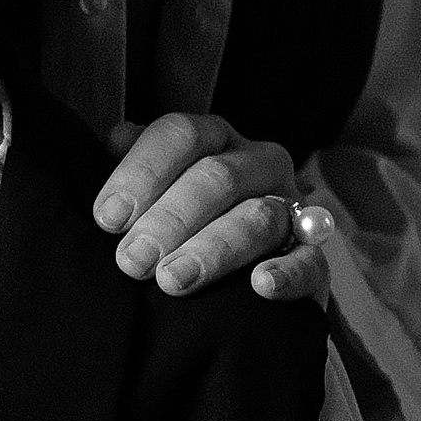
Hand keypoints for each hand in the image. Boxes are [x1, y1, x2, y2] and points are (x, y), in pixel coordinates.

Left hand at [93, 111, 334, 300]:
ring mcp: (290, 209)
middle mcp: (257, 164)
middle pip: (218, 177)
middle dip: (169, 219)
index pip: (181, 134)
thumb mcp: (152, 190)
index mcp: (214, 138)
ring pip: (258, 218)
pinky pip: (310, 262)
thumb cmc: (178, 226)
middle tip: (132, 261)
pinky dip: (286, 273)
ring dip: (213, 249)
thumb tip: (115, 140)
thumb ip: (134, 165)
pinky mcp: (313, 259)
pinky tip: (259, 286)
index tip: (108, 218)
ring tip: (172, 280)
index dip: (142, 172)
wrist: (233, 286)